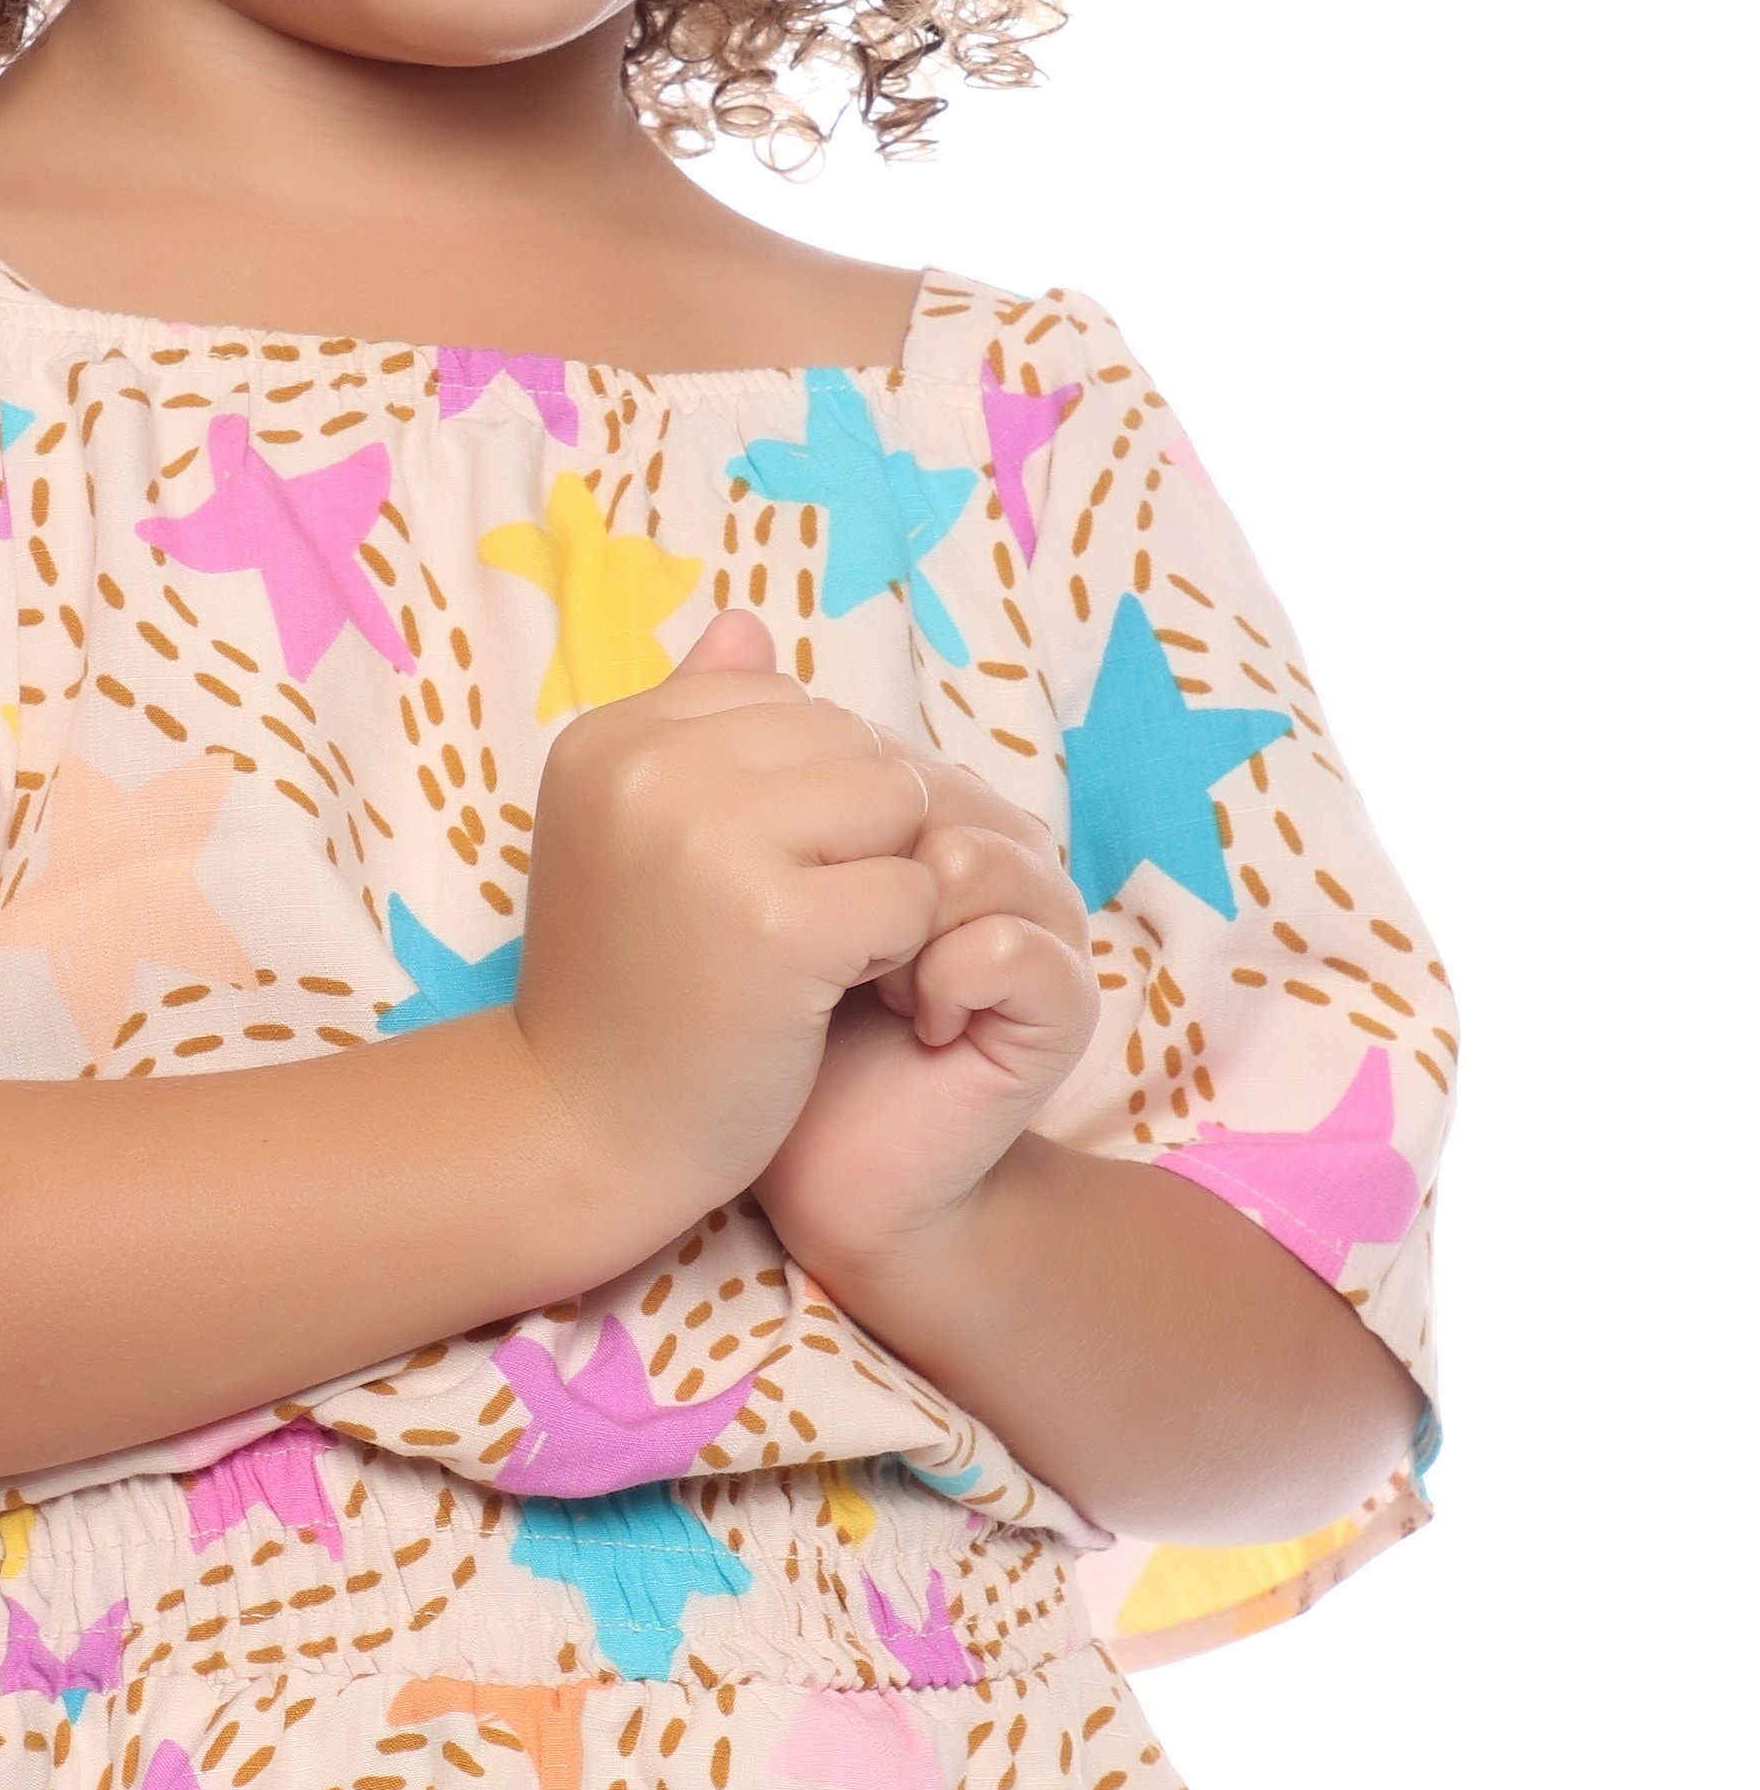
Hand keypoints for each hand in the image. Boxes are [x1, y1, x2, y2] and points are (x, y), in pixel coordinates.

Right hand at [515, 607, 937, 1222]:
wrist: (582, 1128)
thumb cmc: (621, 982)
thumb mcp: (628, 828)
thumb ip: (691, 720)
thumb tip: (746, 624)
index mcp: (609, 736)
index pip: (783, 699)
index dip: (803, 790)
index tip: (750, 874)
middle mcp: (649, 769)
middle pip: (850, 743)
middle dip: (852, 831)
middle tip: (792, 921)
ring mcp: (711, 841)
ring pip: (894, 803)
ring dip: (881, 881)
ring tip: (812, 949)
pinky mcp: (779, 924)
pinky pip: (913, 892)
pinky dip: (896, 949)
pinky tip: (827, 990)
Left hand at [754, 738, 1096, 1273]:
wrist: (809, 1172)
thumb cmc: (752, 1027)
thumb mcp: (729, 875)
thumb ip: (741, 759)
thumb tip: (732, 617)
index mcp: (920, 818)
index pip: (883, 752)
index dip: (813, 812)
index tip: (756, 884)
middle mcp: (989, 856)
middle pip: (932, 791)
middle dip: (850, 861)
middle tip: (805, 939)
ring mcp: (1035, 924)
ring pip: (975, 853)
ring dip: (892, 922)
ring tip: (850, 980)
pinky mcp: (1060, 1002)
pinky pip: (1010, 942)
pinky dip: (941, 978)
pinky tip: (902, 1017)